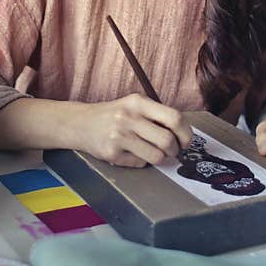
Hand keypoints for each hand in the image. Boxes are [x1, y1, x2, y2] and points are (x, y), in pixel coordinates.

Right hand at [69, 94, 192, 167]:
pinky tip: (133, 153)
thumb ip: (156, 115)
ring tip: (154, 153)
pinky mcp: (112, 153)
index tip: (186, 141)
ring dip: (160, 158)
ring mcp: (119, 136)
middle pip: (168, 140)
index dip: (186, 133)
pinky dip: (142, 161)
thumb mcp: (133, 105)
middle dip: (175, 150)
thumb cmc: (113, 115)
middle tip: (172, 151)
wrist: (79, 123)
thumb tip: (184, 134)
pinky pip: (140, 163)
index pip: (174, 118)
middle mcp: (128, 117)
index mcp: (138, 102)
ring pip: (156, 156)